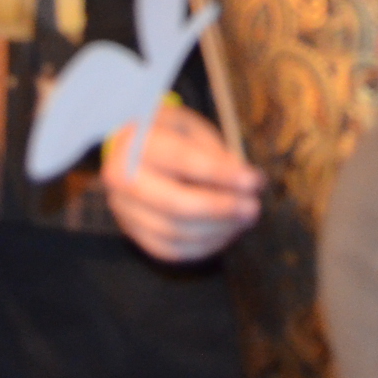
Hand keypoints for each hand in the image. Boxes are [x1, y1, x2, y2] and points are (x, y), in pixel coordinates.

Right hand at [101, 100, 263, 263]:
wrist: (132, 149)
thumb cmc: (167, 133)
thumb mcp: (190, 127)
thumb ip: (214, 151)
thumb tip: (242, 181)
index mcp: (137, 141)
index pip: (182, 160)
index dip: (222, 174)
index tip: (255, 180)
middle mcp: (121, 177)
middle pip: (175, 203)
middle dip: (221, 209)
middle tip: (253, 208)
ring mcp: (123, 209)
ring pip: (174, 232)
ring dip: (217, 231)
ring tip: (244, 221)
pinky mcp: (131, 232)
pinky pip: (169, 250)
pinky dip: (202, 247)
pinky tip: (225, 234)